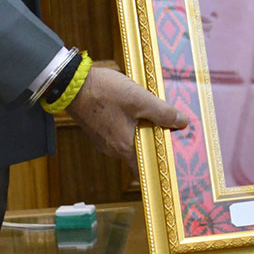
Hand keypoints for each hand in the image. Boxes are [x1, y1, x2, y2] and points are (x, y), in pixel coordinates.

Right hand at [65, 66, 187, 168]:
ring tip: (155, 118)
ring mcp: (104, 141)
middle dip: (154, 144)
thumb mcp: (139, 99)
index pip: (146, 168)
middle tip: (171, 132)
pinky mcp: (99, 131)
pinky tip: (135, 111)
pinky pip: (119, 133)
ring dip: (142, 133)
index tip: (175, 156)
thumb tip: (182, 122)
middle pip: (140, 153)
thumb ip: (162, 112)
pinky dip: (130, 126)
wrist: (71, 85)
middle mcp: (114, 149)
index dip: (161, 163)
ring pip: (130, 142)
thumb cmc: (104, 93)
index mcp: (125, 147)